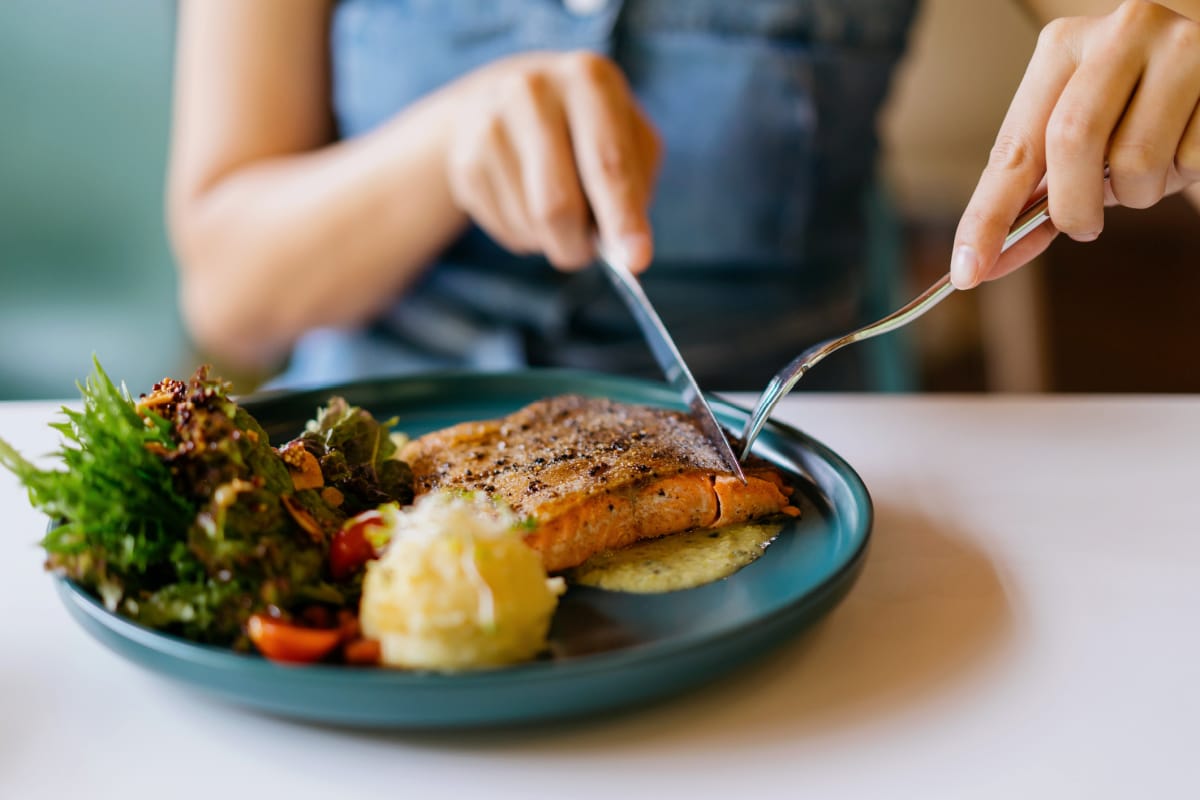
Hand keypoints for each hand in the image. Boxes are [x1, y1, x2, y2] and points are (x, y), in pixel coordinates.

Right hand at [445, 51, 660, 271]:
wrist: (503, 100)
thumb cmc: (586, 128)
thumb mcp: (628, 136)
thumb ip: (635, 186)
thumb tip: (625, 251)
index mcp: (587, 78)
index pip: (608, 161)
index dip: (623, 217)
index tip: (635, 262)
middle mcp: (533, 91)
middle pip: (558, 203)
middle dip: (578, 245)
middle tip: (587, 254)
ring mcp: (490, 124)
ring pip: (531, 223)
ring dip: (554, 238)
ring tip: (559, 208)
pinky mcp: (466, 160)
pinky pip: (506, 227)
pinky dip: (527, 234)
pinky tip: (527, 200)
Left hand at [951, 0, 1199, 288]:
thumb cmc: (1132, 109)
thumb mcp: (1077, 138)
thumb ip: (1033, 195)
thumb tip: (980, 265)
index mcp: (1062, 48)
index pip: (1012, 148)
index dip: (987, 216)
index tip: (968, 271)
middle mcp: (1119, 33)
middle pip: (1071, 140)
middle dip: (1072, 205)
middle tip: (1083, 226)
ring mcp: (1180, 48)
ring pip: (1138, 160)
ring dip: (1137, 193)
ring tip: (1146, 170)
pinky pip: (1193, 160)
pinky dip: (1184, 174)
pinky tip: (1184, 146)